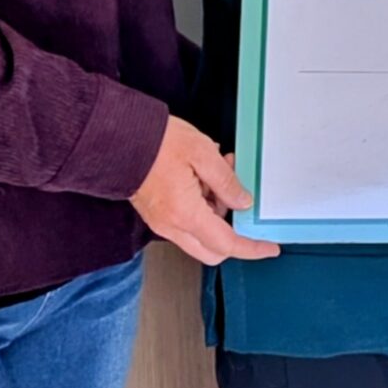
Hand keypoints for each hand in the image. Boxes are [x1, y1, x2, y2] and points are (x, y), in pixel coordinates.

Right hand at [130, 119, 279, 265]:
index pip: (226, 244)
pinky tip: (204, 177)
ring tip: (222, 170)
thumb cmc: (156, 142)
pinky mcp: (156, 214)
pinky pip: (186, 222)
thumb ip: (227, 183)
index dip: (252, 248)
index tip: (269, 248)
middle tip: (241, 199)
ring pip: (200, 234)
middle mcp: (171, 225)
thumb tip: (243, 202)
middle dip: (233, 230)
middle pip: (213, 249)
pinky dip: (201, 206)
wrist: (119, 137)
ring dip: (217, 211)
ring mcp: (161, 222)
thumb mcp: (203, 154)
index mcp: (186, 214)